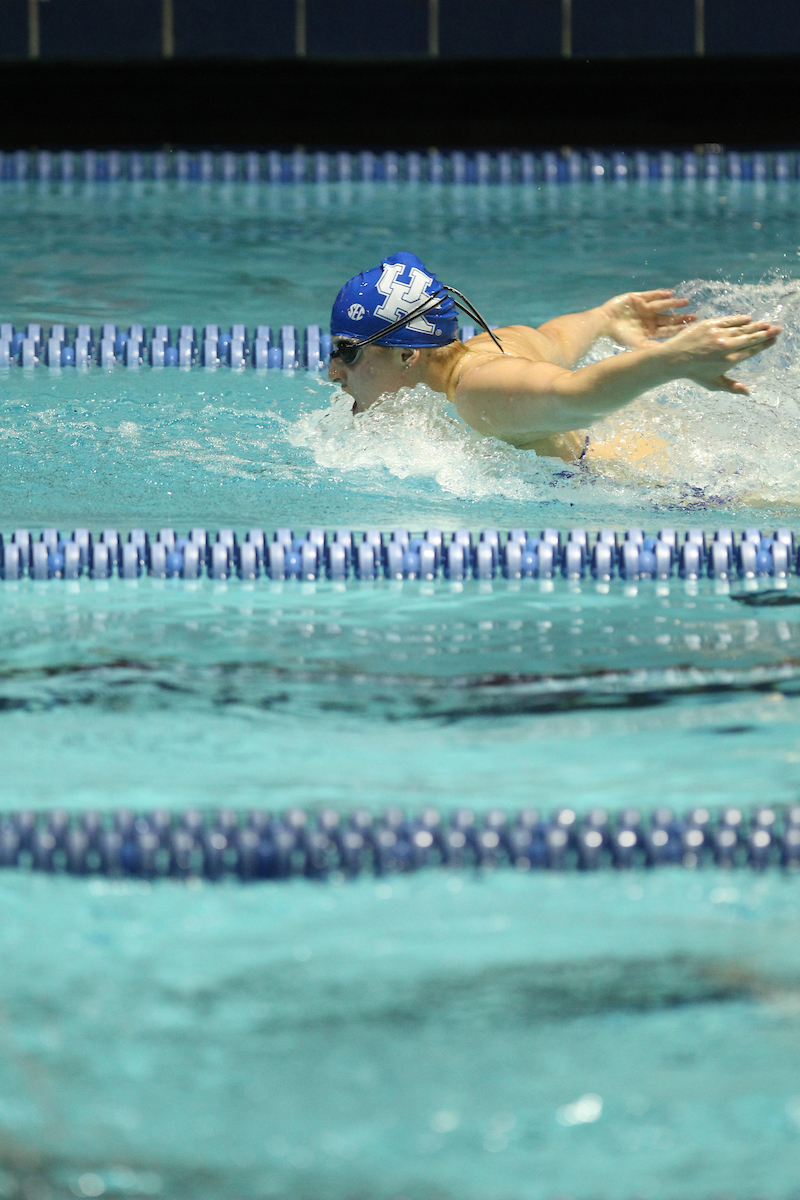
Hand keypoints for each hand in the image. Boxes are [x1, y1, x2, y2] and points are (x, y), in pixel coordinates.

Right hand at [602, 289, 694, 348]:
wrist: (602, 324)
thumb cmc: (618, 337)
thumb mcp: (637, 345)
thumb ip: (652, 348)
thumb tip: (669, 354)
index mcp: (648, 332)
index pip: (667, 330)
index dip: (679, 329)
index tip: (692, 328)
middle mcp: (647, 320)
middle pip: (668, 318)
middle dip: (680, 317)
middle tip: (694, 316)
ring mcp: (642, 308)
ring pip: (662, 305)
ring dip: (673, 304)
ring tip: (686, 301)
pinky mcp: (636, 298)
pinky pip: (651, 295)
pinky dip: (660, 294)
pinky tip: (670, 293)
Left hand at [659, 313, 781, 393]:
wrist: (673, 358)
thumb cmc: (694, 373)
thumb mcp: (713, 383)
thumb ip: (732, 387)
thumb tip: (748, 393)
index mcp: (729, 361)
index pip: (752, 350)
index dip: (764, 344)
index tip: (773, 340)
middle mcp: (725, 347)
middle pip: (751, 338)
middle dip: (766, 333)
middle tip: (777, 329)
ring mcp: (718, 335)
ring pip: (742, 328)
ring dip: (756, 326)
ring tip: (766, 324)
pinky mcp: (710, 325)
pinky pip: (729, 320)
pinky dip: (739, 319)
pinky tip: (748, 319)